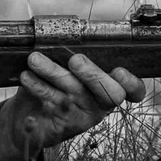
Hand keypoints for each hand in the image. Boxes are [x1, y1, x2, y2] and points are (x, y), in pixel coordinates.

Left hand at [0, 52, 132, 160]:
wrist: (30, 115)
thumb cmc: (57, 83)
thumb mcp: (71, 68)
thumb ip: (77, 57)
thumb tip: (69, 36)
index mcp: (111, 87)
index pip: (134, 90)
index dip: (132, 83)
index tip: (119, 71)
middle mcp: (101, 103)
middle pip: (109, 94)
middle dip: (92, 75)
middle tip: (75, 60)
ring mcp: (83, 115)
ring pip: (74, 93)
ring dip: (53, 73)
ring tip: (35, 59)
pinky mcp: (63, 125)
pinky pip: (52, 102)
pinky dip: (37, 86)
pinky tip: (27, 76)